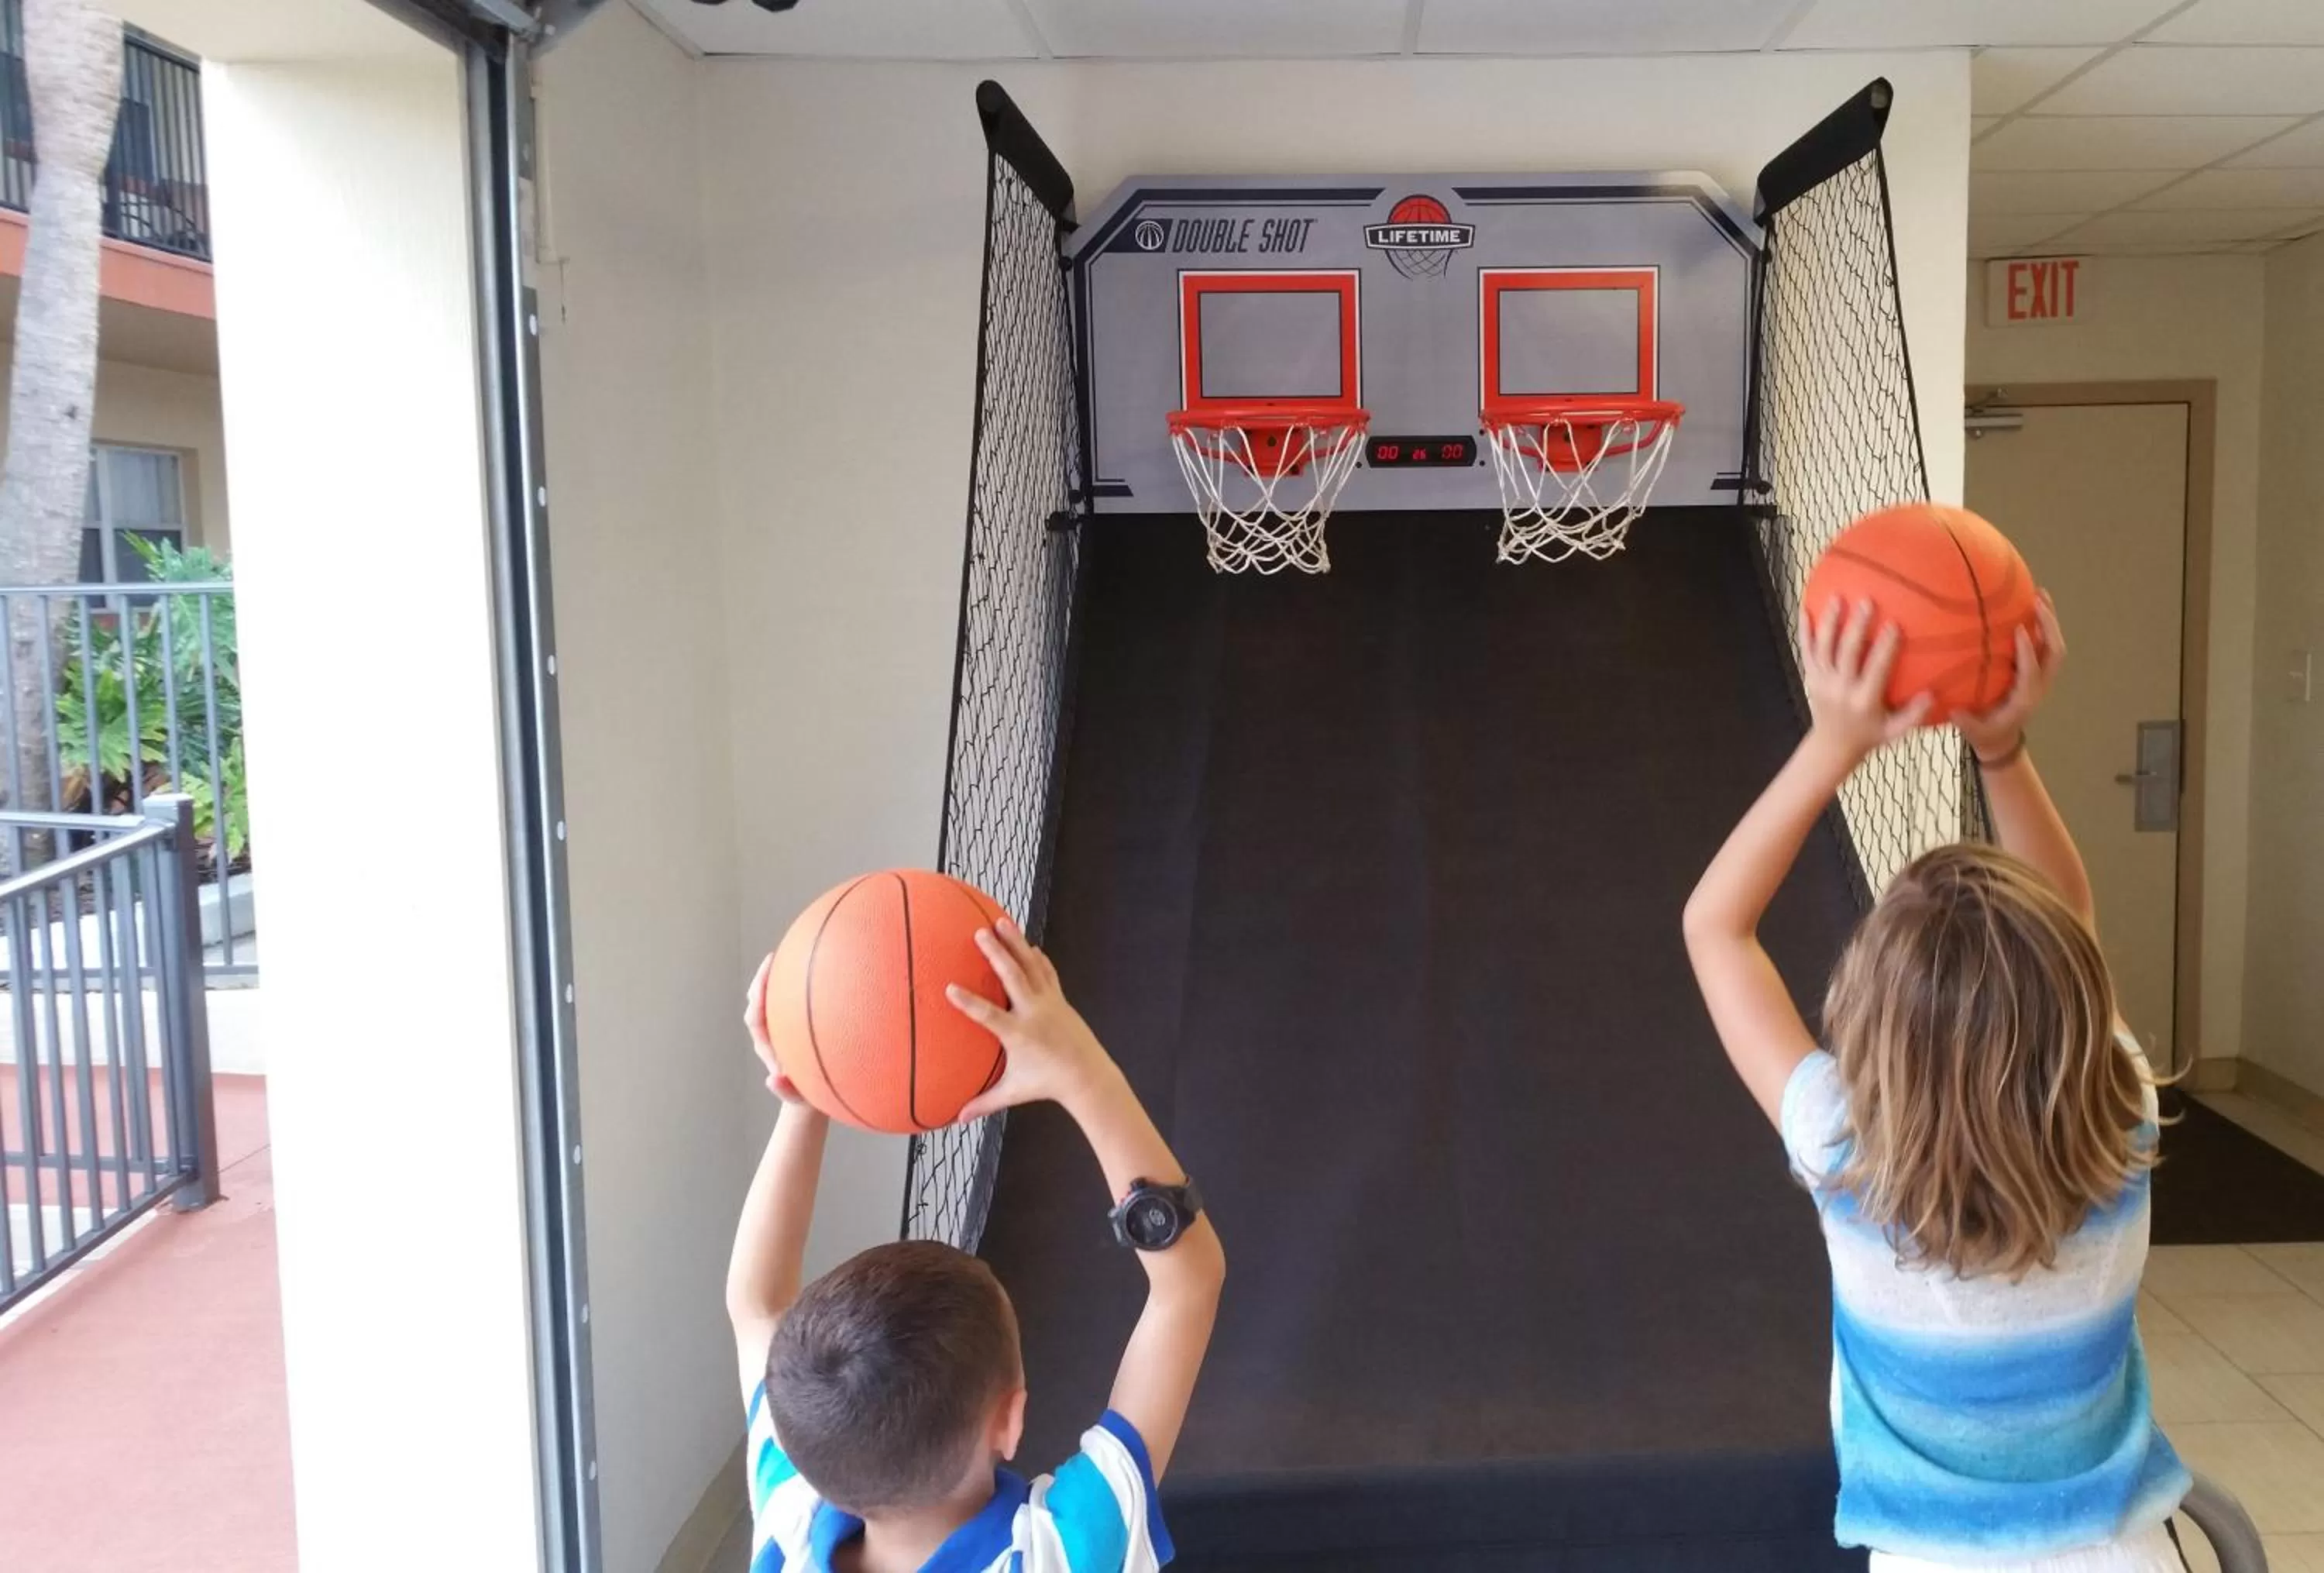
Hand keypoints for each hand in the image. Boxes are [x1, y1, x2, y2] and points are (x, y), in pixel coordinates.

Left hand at [742, 955, 808, 1105]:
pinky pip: (789, 1001)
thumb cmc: (806, 1095)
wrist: (813, 1094)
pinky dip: (793, 985)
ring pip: (771, 998)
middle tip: (773, 958)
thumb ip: (786, 1091)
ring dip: (775, 978)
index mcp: (767, 1045)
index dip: (757, 998)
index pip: (755, 1018)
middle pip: (757, 1002)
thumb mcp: (798, 1097)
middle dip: (762, 980)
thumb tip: (772, 1080)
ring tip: (786, 956)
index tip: (762, 981)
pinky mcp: (793, 1024)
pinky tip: (809, 970)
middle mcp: (770, 1033)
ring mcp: (781, 1027)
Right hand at [945, 920, 1115, 1121]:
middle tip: (979, 933)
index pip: (988, 1015)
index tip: (950, 988)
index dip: (969, 1002)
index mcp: (1019, 1034)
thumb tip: (957, 1118)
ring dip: (1016, 943)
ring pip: (1030, 966)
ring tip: (1002, 921)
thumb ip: (984, 1101)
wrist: (1087, 1075)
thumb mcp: (1013, 1091)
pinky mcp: (1059, 998)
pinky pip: (1046, 972)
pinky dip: (1036, 958)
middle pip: (1012, 977)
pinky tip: (1028, 944)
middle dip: (995, 953)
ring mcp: (1049, 1002)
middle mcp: (1034, 1013)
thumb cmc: (1046, 1084)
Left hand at [1800, 596, 1932, 761]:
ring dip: (1830, 621)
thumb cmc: (1869, 735)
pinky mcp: (1810, 677)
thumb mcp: (1894, 731)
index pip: (1875, 669)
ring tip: (1837, 597)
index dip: (1884, 647)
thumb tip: (1932, 694)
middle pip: (1847, 652)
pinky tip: (1805, 608)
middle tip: (1867, 601)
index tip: (1894, 624)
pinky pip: (1805, 651)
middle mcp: (1840, 689)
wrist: (1832, 746)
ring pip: (1824, 647)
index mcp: (1863, 700)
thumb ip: (1913, 715)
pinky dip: (1804, 631)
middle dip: (1857, 626)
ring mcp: (1822, 682)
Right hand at [1957, 592, 2061, 763]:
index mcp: (2025, 698)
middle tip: (2037, 600)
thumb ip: (1965, 721)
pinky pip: (2045, 644)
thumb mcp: (1974, 731)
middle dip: (2049, 625)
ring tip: (2038, 592)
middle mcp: (2039, 685)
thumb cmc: (1985, 733)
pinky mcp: (2037, 670)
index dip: (2028, 650)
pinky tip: (2030, 604)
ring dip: (2048, 619)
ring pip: (2053, 645)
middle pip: (2054, 652)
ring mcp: (2041, 676)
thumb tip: (1952, 708)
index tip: (2020, 628)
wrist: (2002, 740)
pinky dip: (2042, 624)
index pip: (2031, 671)